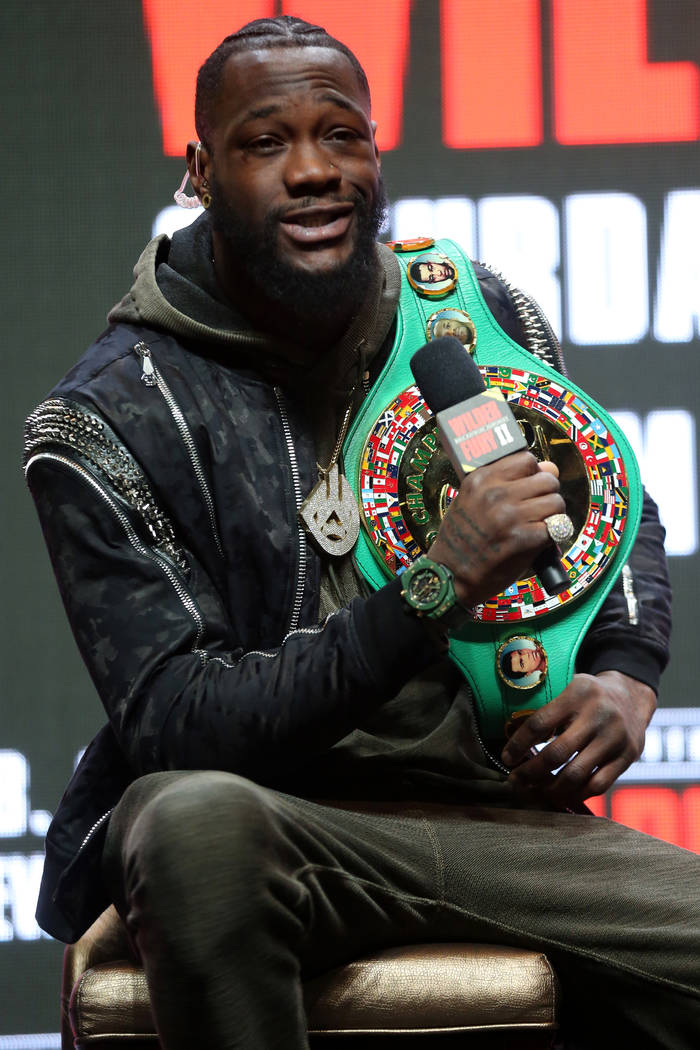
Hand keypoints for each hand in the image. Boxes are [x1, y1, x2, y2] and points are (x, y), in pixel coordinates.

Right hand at [428, 452, 563, 608]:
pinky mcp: (521, 540)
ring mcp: (509, 517)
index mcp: (481, 480)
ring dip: (553, 516)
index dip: (533, 474)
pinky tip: (537, 542)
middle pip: (547, 479)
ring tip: (538, 526)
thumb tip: (551, 467)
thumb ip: (507, 482)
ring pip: (556, 502)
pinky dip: (551, 537)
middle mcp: (495, 494)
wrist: (449, 575)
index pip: (527, 460)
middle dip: (547, 495)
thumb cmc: (462, 539)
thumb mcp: (472, 501)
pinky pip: (555, 528)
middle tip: (536, 510)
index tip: (527, 488)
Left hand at [501, 671, 656, 807]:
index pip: (539, 723)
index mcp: (577, 694)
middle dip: (530, 772)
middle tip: (515, 780)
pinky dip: (576, 794)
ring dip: (550, 788)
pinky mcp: (627, 757)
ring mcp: (615, 738)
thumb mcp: (570, 691)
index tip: (506, 758)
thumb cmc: (589, 697)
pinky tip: (562, 794)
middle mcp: (598, 715)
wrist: (632, 696)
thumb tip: (514, 743)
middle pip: (556, 754)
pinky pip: (598, 785)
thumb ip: (547, 713)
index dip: (518, 744)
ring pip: (576, 775)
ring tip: (536, 790)